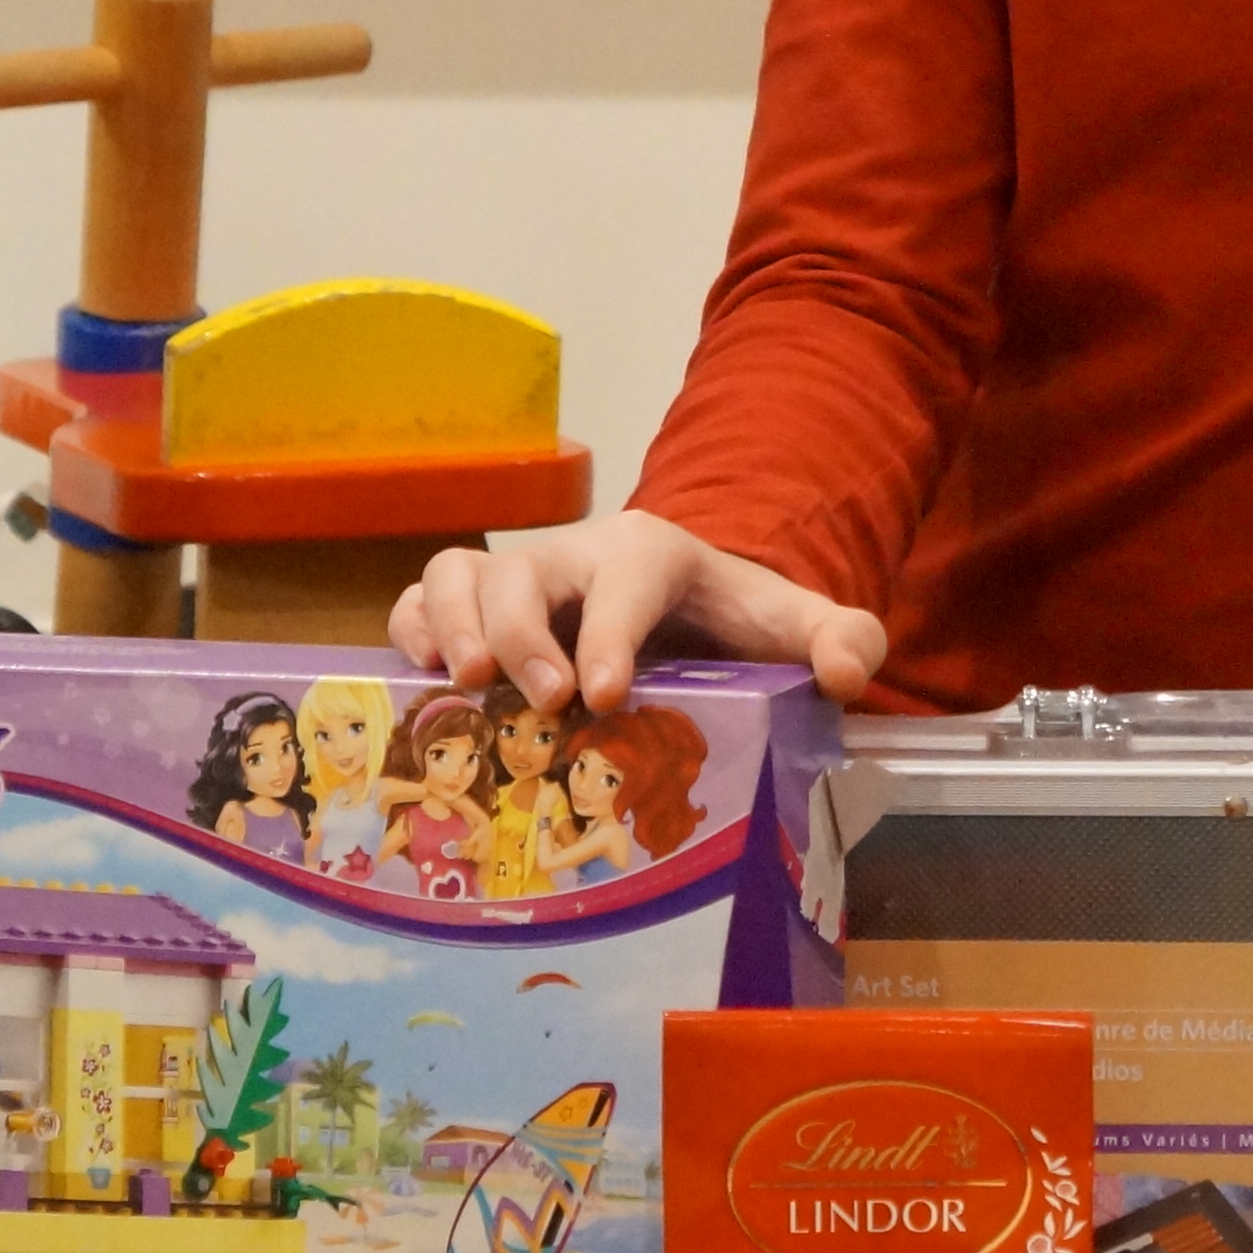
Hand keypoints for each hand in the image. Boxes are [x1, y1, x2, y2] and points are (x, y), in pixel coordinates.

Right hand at [390, 508, 886, 715]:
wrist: (685, 611)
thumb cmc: (729, 624)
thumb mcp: (793, 627)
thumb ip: (841, 640)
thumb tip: (846, 673)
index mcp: (651, 554)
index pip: (626, 581)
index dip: (610, 634)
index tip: (605, 695)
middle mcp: (573, 557)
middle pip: (526, 569)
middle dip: (524, 630)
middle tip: (539, 698)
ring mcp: (516, 581)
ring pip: (456, 572)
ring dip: (450, 624)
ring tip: (465, 683)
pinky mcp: (474, 609)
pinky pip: (415, 604)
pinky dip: (407, 637)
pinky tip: (423, 687)